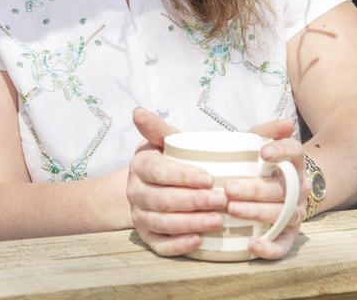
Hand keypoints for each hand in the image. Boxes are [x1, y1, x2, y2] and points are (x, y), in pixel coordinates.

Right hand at [126, 107, 228, 256]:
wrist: (151, 186)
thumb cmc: (168, 159)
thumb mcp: (164, 140)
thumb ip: (158, 127)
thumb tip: (138, 111)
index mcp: (140, 165)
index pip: (158, 171)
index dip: (182, 176)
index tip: (209, 179)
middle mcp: (135, 192)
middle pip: (161, 200)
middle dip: (193, 201)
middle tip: (222, 200)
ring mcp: (139, 216)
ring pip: (162, 223)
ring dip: (190, 223)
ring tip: (217, 221)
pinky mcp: (147, 237)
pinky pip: (160, 245)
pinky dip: (179, 245)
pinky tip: (199, 240)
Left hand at [224, 118, 305, 259]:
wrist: (275, 189)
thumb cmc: (258, 166)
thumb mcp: (259, 144)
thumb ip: (267, 132)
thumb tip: (286, 122)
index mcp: (293, 163)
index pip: (294, 152)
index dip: (281, 151)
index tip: (263, 153)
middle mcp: (299, 188)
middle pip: (282, 189)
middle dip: (255, 189)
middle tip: (229, 188)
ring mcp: (296, 213)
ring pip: (283, 215)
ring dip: (258, 213)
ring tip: (233, 209)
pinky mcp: (288, 235)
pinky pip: (283, 245)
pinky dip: (270, 248)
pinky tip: (252, 244)